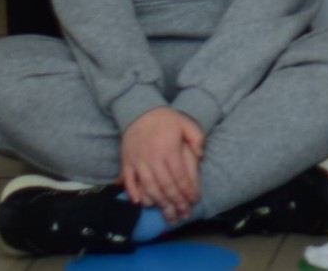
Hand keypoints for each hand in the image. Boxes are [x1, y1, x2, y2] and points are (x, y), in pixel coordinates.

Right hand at [119, 107, 203, 223]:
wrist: (139, 111)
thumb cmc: (166, 119)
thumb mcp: (187, 123)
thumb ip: (197, 138)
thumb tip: (201, 155)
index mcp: (169, 150)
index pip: (180, 176)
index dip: (187, 190)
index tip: (194, 201)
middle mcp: (152, 158)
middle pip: (166, 186)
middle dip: (176, 203)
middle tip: (183, 215)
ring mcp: (137, 162)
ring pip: (149, 187)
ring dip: (159, 204)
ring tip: (167, 216)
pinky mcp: (126, 163)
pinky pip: (129, 181)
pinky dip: (134, 193)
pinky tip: (141, 204)